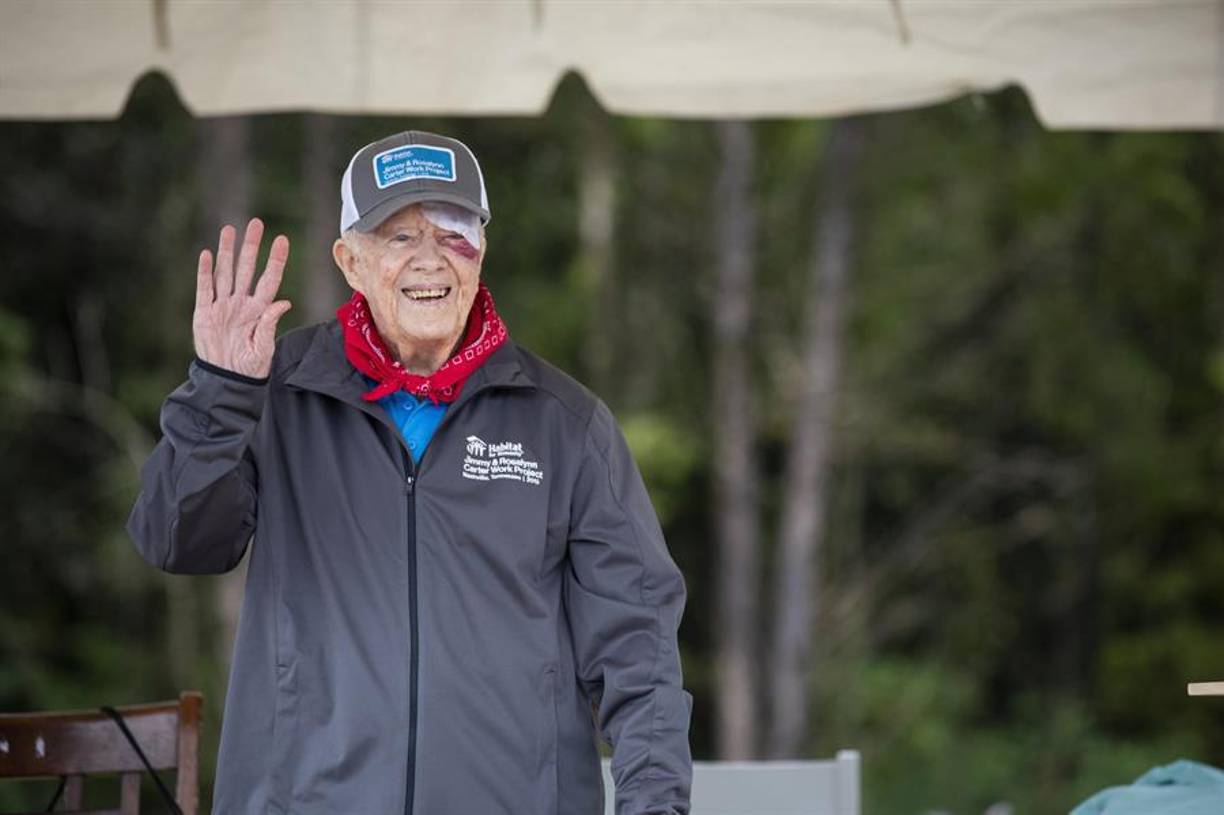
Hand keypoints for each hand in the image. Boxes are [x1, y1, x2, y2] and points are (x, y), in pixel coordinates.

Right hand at [193, 218, 292, 379]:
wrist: (225, 378)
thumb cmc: (250, 367)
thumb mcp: (264, 349)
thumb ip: (270, 324)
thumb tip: (284, 302)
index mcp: (259, 310)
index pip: (269, 279)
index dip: (275, 260)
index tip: (282, 240)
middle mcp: (242, 303)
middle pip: (247, 268)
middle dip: (250, 246)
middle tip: (256, 223)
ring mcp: (223, 305)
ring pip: (225, 272)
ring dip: (227, 251)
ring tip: (229, 230)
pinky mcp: (204, 312)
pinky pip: (204, 288)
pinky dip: (205, 272)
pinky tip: (207, 254)